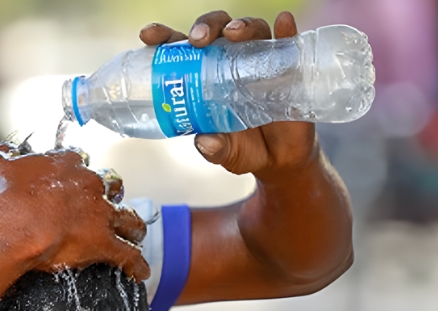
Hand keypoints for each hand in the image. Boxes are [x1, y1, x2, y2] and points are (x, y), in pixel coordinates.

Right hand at [0, 144, 149, 280]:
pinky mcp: (104, 242)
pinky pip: (128, 255)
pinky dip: (136, 264)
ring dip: (133, 225)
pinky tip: (140, 271)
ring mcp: (100, 214)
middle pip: (111, 185)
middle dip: (111, 193)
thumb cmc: (4, 197)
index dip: (78, 171)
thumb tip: (1, 152)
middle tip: (106, 202)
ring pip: (128, 217)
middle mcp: (90, 185)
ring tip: (136, 232)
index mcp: (67, 164)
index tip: (73, 179)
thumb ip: (1, 156)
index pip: (80, 161)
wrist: (14, 225)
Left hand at [140, 11, 319, 177]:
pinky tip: (283, 23)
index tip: (148, 35)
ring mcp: (260, 61)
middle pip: (216, 30)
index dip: (164, 37)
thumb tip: (205, 143)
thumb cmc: (243, 148)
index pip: (181, 48)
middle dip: (205, 27)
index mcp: (204, 75)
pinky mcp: (289, 67)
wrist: (279, 160)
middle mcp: (230, 61)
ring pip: (250, 31)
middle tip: (198, 39)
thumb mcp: (225, 153)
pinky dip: (286, 31)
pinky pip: (288, 43)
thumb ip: (214, 149)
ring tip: (233, 34)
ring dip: (241, 26)